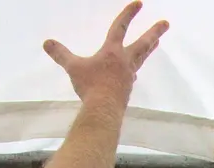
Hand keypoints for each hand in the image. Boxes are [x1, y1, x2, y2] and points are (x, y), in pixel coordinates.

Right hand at [44, 2, 168, 108]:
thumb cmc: (90, 86)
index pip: (120, 28)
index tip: (139, 3)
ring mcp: (128, 76)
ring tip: (156, 43)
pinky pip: (132, 74)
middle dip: (155, 31)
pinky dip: (134, 68)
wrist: (104, 110)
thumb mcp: (73, 68)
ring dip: (148, 48)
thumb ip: (61, 54)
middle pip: (143, 43)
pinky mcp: (127, 89)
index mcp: (112, 51)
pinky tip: (133, 71)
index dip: (129, 14)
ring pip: (141, 58)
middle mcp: (125, 61)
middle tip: (166, 23)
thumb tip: (47, 42)